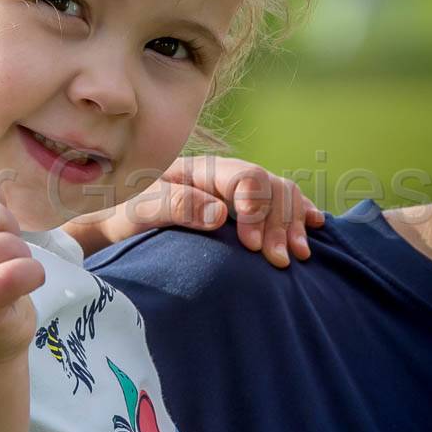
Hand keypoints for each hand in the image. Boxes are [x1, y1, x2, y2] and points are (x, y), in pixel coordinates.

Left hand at [108, 156, 324, 267]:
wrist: (116, 223)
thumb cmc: (126, 215)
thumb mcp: (142, 209)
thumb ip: (176, 206)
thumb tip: (219, 213)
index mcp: (203, 170)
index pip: (245, 177)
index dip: (256, 208)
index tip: (253, 245)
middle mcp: (225, 177)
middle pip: (270, 187)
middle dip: (279, 223)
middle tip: (278, 261)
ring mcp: (235, 192)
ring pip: (281, 195)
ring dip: (294, 223)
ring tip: (298, 255)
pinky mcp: (242, 210)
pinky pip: (281, 203)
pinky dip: (300, 213)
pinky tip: (315, 226)